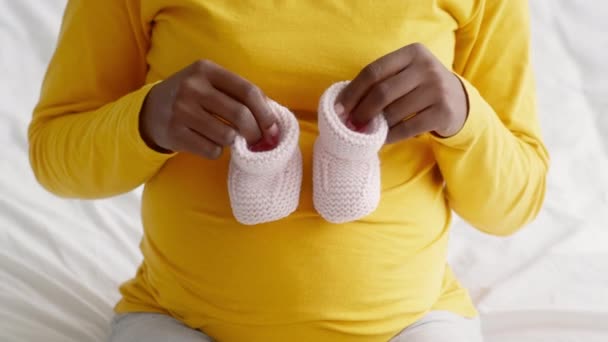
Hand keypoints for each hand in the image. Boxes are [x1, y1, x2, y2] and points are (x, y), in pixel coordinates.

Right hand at [140, 60, 277, 158]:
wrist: (151, 111)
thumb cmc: (192, 97)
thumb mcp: (210, 83)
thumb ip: (238, 94)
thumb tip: (272, 121)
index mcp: (206, 69)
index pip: (248, 91)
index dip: (266, 112)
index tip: (273, 128)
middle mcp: (192, 87)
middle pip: (240, 115)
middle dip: (255, 132)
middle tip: (258, 141)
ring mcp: (181, 111)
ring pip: (227, 136)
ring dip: (233, 142)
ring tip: (225, 136)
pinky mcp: (175, 134)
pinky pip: (212, 150)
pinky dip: (216, 151)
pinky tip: (207, 142)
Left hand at [336, 43, 468, 142]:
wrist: (460, 102)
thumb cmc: (421, 89)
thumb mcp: (406, 74)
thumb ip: (380, 82)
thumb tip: (343, 106)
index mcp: (412, 53)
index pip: (373, 71)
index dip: (352, 92)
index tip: (338, 109)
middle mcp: (427, 67)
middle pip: (382, 92)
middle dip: (361, 112)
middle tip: (351, 125)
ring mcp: (437, 89)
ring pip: (394, 112)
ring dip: (376, 126)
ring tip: (367, 132)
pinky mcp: (443, 112)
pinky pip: (408, 128)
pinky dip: (391, 136)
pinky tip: (383, 139)